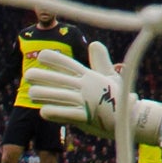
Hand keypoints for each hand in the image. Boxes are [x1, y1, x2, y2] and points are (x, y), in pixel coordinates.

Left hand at [24, 42, 161, 146]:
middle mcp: (87, 87)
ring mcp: (87, 102)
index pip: (71, 64)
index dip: (56, 59)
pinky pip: (68, 114)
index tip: (42, 55)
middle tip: (28, 74)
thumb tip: (94, 43)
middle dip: (44, 76)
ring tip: (31, 94)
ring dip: (45, 95)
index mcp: (91, 76)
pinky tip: (43, 112)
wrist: (133, 119)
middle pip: (61, 79)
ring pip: (61, 96)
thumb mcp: (110, 78)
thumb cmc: (119, 98)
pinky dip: (55, 113)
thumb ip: (100, 62)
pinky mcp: (88, 118)